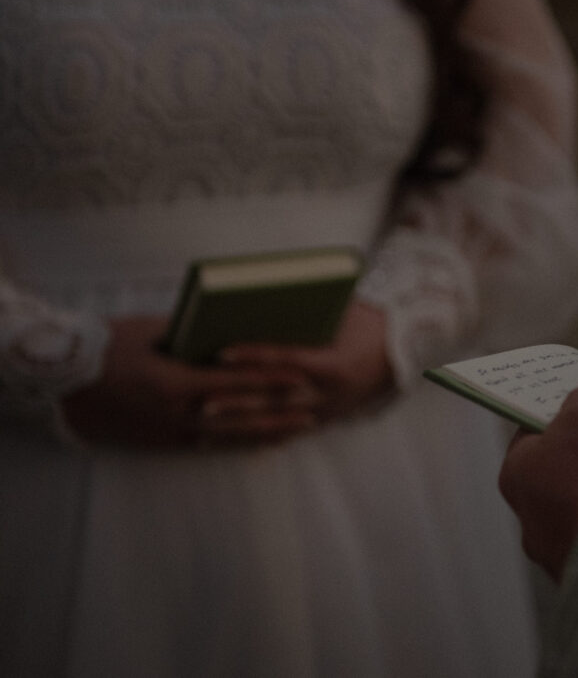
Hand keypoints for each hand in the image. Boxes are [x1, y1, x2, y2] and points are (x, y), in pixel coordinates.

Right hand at [61, 316, 314, 446]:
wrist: (64, 387)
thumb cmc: (108, 348)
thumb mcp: (153, 333)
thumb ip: (196, 336)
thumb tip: (232, 329)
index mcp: (178, 382)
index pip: (238, 381)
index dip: (273, 379)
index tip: (303, 376)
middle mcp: (180, 413)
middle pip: (243, 414)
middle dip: (282, 410)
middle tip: (316, 405)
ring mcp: (174, 433)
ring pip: (233, 436)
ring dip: (270, 431)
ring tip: (301, 427)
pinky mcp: (167, 444)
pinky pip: (213, 445)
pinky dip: (242, 442)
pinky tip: (265, 441)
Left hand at [206, 301, 393, 436]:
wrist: (406, 347)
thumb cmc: (370, 321)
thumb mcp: (341, 312)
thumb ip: (303, 317)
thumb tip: (256, 309)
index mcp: (335, 362)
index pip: (287, 358)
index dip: (254, 356)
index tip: (221, 353)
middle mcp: (332, 391)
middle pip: (276, 397)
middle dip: (237, 401)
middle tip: (201, 402)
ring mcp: (330, 408)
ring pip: (279, 421)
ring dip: (241, 424)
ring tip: (205, 427)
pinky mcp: (330, 418)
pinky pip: (292, 431)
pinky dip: (263, 437)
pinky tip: (237, 443)